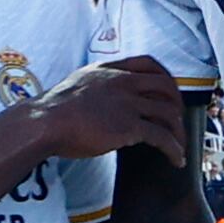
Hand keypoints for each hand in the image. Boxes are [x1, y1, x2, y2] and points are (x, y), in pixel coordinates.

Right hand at [23, 54, 199, 167]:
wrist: (44, 122)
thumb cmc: (53, 109)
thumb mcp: (77, 83)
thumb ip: (96, 85)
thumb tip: (102, 97)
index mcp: (110, 70)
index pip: (148, 63)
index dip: (165, 76)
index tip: (169, 91)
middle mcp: (123, 83)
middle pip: (166, 86)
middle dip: (177, 103)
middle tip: (178, 120)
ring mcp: (127, 104)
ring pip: (168, 113)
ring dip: (179, 131)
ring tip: (179, 146)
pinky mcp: (129, 128)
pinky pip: (162, 137)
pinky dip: (174, 149)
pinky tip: (175, 159)